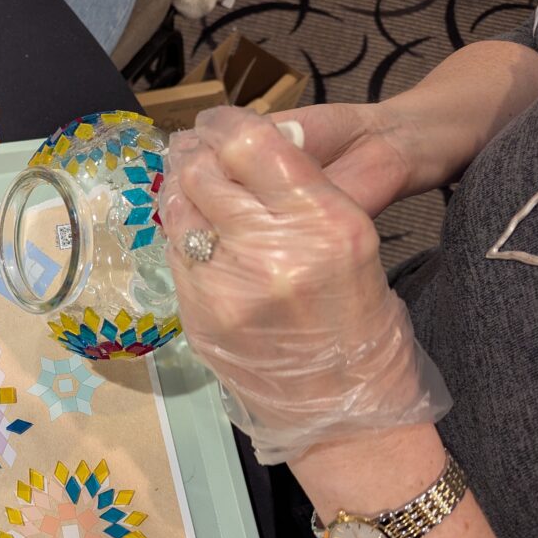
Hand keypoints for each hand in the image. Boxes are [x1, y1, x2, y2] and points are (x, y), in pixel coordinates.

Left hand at [161, 107, 449, 462]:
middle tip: (189, 144)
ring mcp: (227, 286)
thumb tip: (243, 153)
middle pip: (207, 172)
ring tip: (181, 176)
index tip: (215, 121)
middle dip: (194, 152)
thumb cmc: (361, 328)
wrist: (342, 415)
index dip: (226, 124)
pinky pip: (175, 254)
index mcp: (326, 222)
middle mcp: (272, 248)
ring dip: (178, 187)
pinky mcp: (198, 316)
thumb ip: (300, 196)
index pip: (254, 144)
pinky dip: (179, 234)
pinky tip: (189, 228)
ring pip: (180, 210)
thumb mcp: (354, 245)